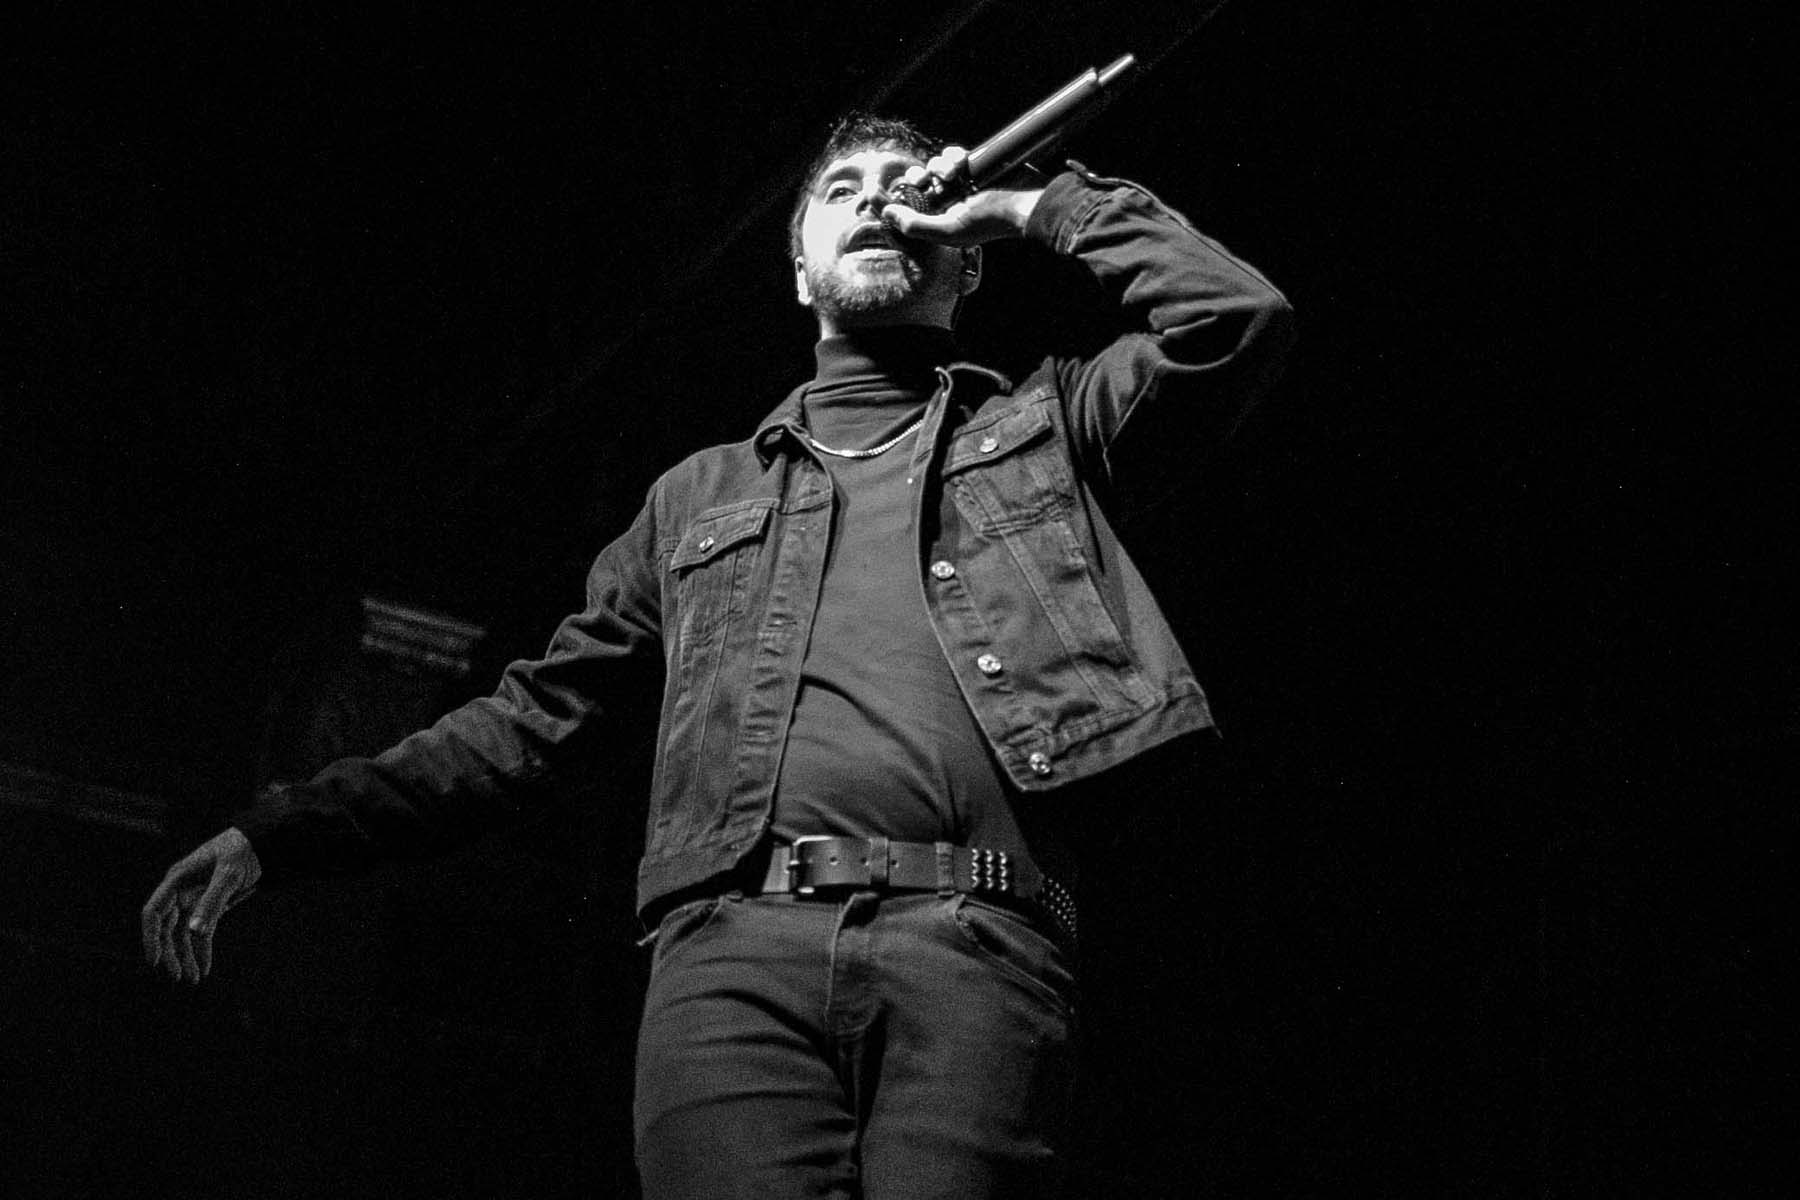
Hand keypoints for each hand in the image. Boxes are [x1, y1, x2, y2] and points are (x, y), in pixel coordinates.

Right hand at [141, 827, 261, 983]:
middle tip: (179, 977)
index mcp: (177, 879)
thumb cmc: (242, 852)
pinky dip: (201, 949)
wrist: (261, 844)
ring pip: (182, 933)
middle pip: (166, 928)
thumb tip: (195, 931)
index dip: (151, 937)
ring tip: (193, 979)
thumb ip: (212, 901)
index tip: (154, 961)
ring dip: (185, 956)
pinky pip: (199, 931)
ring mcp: (192, 899)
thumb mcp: (229, 875)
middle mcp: (180, 891)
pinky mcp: (207, 906)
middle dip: (170, 953)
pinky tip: (205, 967)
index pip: (154, 912)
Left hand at [883, 146, 1043, 245]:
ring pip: (932, 165)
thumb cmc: (991, 222)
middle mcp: (946, 202)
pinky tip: (964, 165)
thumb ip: (915, 225)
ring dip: (939, 166)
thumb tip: (886, 213)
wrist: (1025, 203)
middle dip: (916, 178)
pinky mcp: (971, 166)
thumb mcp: (949, 230)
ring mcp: (959, 183)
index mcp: (938, 221)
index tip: (868, 186)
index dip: (884, 199)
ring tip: (955, 175)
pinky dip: (954, 156)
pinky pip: (951, 153)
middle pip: (915, 183)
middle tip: (925, 180)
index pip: (903, 208)